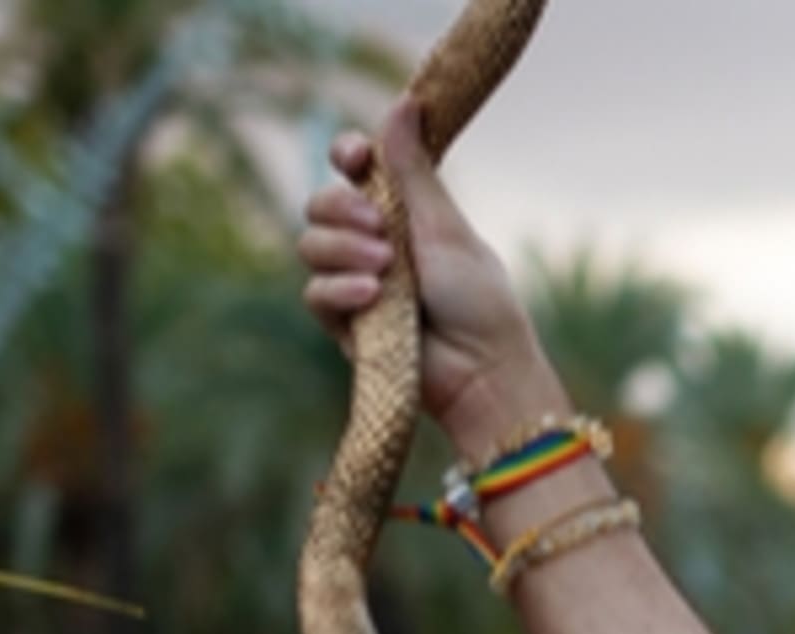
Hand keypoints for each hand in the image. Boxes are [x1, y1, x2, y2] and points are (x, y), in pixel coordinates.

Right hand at [299, 104, 548, 450]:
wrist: (483, 371)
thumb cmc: (478, 300)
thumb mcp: (444, 227)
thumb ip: (412, 171)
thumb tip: (403, 101)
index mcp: (404, 212)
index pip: (356, 168)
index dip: (347, 154)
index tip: (357, 156)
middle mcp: (375, 242)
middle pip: (320, 203)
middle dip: (340, 207)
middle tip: (377, 225)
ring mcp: (356, 281)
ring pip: (311, 245)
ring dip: (343, 250)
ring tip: (385, 269)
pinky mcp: (345, 323)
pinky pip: (315, 292)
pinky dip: (340, 290)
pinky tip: (372, 297)